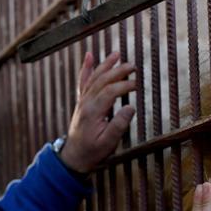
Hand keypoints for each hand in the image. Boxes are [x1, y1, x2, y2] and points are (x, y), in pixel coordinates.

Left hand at [60, 51, 136, 173]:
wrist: (74, 156)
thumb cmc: (92, 151)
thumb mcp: (108, 143)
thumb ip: (119, 125)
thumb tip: (131, 108)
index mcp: (93, 112)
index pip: (110, 91)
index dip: (124, 86)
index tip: (137, 85)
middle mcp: (86, 103)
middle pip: (102, 80)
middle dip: (118, 71)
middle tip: (133, 66)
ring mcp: (82, 101)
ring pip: (93, 77)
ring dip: (105, 65)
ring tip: (117, 54)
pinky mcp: (81, 101)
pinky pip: (83, 81)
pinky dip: (86, 67)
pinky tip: (90, 56)